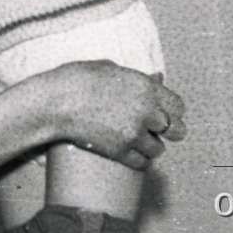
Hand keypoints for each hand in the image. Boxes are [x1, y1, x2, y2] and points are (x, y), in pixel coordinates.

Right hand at [33, 61, 185, 170]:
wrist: (53, 102)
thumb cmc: (76, 79)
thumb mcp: (108, 69)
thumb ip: (136, 78)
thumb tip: (155, 79)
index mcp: (145, 86)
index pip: (178, 105)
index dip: (171, 110)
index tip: (161, 113)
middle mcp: (146, 110)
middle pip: (178, 130)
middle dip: (167, 131)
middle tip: (153, 130)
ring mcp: (134, 133)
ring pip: (159, 149)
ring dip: (149, 146)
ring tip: (135, 140)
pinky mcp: (121, 151)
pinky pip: (142, 163)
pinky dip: (137, 159)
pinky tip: (127, 151)